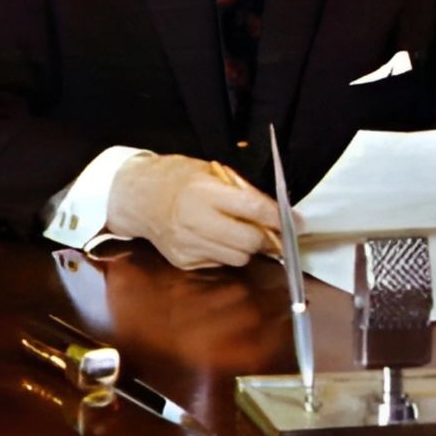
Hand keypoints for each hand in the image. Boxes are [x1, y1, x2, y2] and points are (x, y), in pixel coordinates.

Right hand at [106, 153, 281, 268]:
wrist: (137, 198)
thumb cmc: (176, 178)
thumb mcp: (209, 171)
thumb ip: (240, 190)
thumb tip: (275, 212)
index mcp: (203, 192)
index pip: (253, 209)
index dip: (280, 218)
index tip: (298, 223)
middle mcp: (195, 221)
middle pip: (249, 242)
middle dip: (266, 238)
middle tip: (272, 231)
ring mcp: (188, 245)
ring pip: (238, 259)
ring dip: (247, 248)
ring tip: (240, 232)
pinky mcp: (183, 262)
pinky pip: (219, 263)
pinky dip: (225, 253)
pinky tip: (216, 237)